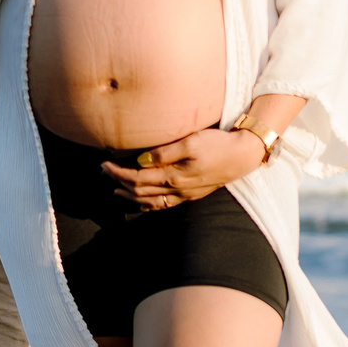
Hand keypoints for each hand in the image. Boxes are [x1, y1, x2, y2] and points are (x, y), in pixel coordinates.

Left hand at [100, 126, 265, 209]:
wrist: (243, 155)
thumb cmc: (217, 144)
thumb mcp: (191, 141)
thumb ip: (165, 152)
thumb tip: (141, 160)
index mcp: (174, 176)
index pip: (138, 178)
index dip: (118, 173)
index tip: (105, 165)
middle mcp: (178, 189)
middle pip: (141, 191)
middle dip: (120, 183)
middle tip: (104, 173)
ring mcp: (185, 194)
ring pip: (152, 202)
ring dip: (132, 196)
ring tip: (116, 190)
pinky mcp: (192, 193)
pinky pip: (165, 204)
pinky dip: (150, 205)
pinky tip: (144, 202)